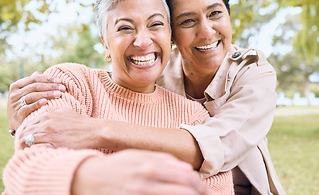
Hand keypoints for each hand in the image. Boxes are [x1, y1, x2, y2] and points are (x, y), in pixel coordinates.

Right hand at [7, 71, 65, 129]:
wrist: (16, 122)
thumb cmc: (23, 104)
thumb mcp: (25, 92)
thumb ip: (32, 83)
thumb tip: (42, 73)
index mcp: (16, 86)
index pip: (34, 79)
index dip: (48, 79)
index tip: (60, 81)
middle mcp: (14, 94)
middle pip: (35, 87)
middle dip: (51, 87)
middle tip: (62, 88)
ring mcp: (15, 104)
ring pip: (32, 96)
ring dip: (47, 94)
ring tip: (59, 94)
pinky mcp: (18, 114)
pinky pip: (27, 108)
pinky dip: (37, 104)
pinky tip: (46, 102)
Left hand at [19, 107, 99, 148]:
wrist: (92, 131)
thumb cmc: (79, 122)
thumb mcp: (64, 110)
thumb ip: (50, 110)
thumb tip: (41, 111)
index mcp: (47, 115)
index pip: (27, 124)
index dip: (25, 132)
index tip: (26, 137)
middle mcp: (46, 124)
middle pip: (25, 133)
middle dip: (23, 140)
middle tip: (24, 146)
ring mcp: (50, 135)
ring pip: (29, 142)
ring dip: (26, 147)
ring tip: (28, 151)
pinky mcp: (54, 145)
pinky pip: (38, 149)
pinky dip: (35, 152)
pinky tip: (37, 154)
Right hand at [72, 150, 208, 194]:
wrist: (87, 179)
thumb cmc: (115, 166)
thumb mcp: (137, 155)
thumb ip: (161, 159)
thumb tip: (185, 166)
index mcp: (149, 166)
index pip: (185, 177)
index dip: (199, 184)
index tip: (203, 188)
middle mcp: (147, 183)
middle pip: (183, 192)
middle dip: (198, 194)